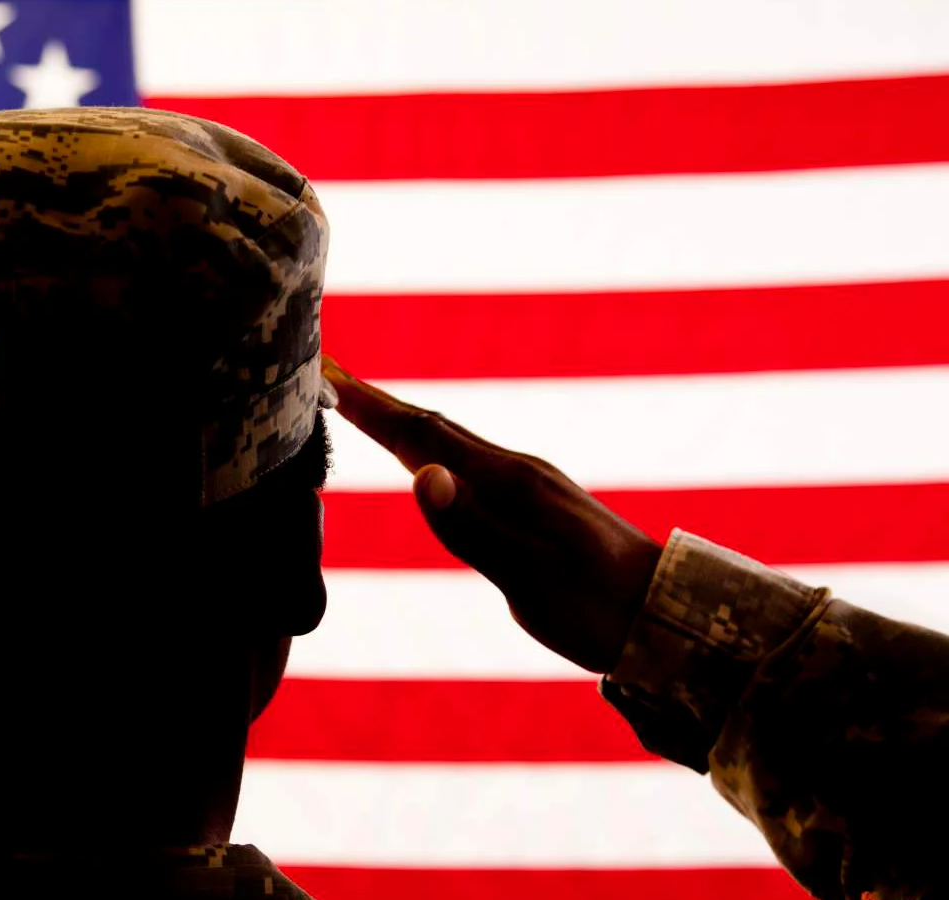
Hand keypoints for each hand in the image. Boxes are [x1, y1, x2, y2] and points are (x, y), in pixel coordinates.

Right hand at [323, 357, 662, 673]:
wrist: (668, 613)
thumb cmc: (597, 606)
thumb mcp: (530, 578)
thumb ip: (473, 528)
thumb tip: (420, 476)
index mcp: (506, 483)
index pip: (423, 435)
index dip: (372, 409)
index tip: (327, 379)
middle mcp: (514, 470)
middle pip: (433, 427)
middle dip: (379, 404)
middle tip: (330, 381)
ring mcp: (528, 483)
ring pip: (451, 442)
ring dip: (404, 423)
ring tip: (365, 411)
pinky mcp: (536, 502)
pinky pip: (468, 460)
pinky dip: (432, 448)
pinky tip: (429, 460)